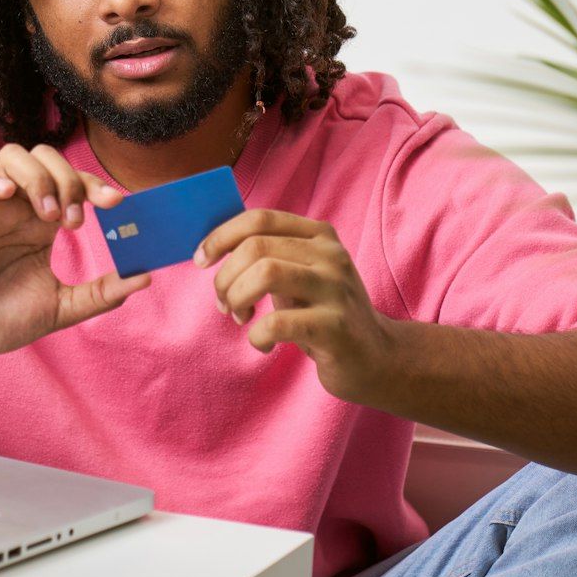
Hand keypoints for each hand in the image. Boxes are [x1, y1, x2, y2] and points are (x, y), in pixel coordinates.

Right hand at [0, 143, 151, 372]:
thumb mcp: (60, 308)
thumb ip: (100, 293)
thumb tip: (146, 277)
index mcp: (38, 223)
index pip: (71, 182)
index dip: (94, 184)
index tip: (116, 204)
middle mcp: (13, 208)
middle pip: (44, 159)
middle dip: (68, 180)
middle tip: (73, 221)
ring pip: (9, 157)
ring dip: (37, 178)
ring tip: (46, 215)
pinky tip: (6, 195)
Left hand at [193, 210, 399, 402]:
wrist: (376, 358)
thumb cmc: (323, 314)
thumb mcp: (299, 274)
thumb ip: (266, 255)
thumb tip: (211, 247)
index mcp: (319, 235)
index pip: (259, 219)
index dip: (221, 236)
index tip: (201, 260)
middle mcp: (331, 255)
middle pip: (256, 247)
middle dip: (225, 276)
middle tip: (223, 303)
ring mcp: (337, 290)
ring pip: (265, 273)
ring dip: (237, 298)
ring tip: (240, 318)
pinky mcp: (337, 327)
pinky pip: (278, 323)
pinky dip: (257, 336)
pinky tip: (263, 344)